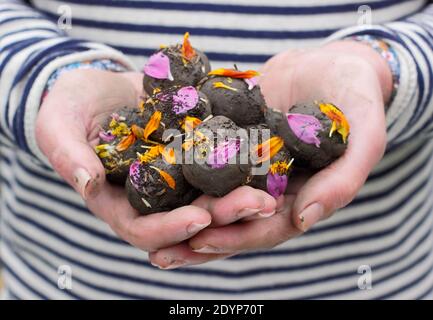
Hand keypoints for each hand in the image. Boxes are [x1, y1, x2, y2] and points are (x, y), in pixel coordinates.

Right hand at [36, 69, 275, 254]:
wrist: (103, 84)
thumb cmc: (73, 104)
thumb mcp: (59, 123)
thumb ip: (65, 153)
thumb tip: (87, 182)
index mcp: (118, 203)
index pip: (144, 230)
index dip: (171, 229)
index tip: (199, 218)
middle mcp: (154, 198)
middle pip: (190, 219)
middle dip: (223, 217)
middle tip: (258, 206)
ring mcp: (178, 178)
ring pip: (212, 197)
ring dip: (242, 199)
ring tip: (273, 192)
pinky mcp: (196, 155)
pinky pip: (222, 167)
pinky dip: (244, 168)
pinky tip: (268, 161)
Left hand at [149, 40, 391, 267]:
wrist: (332, 61)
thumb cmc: (356, 96)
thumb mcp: (365, 134)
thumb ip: (343, 179)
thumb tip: (306, 220)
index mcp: (302, 196)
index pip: (268, 228)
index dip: (237, 238)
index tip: (201, 242)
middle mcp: (272, 188)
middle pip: (234, 221)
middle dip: (198, 238)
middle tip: (159, 253)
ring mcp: (250, 166)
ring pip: (214, 198)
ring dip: (182, 216)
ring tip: (144, 230)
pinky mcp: (232, 142)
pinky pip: (206, 160)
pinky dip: (182, 173)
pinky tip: (151, 178)